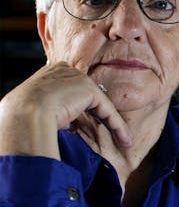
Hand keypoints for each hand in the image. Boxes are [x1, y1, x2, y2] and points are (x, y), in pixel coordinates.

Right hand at [0, 62, 131, 159]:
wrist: (24, 111)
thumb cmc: (24, 114)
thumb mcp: (37, 106)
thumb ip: (53, 106)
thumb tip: (64, 121)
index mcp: (50, 71)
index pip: (70, 86)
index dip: (79, 103)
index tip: (87, 117)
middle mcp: (66, 70)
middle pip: (87, 94)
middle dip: (99, 111)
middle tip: (110, 128)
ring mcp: (78, 78)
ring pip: (99, 103)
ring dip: (112, 122)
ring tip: (123, 138)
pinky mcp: (89, 89)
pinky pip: (107, 110)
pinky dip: (117, 125)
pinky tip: (124, 138)